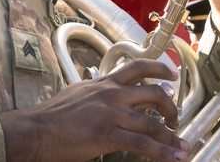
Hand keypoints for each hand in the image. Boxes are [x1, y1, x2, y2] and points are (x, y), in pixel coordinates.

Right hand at [0, 59, 189, 160]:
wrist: (37, 130)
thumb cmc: (53, 115)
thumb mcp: (77, 92)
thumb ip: (96, 91)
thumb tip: (104, 90)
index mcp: (104, 83)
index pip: (137, 67)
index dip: (159, 68)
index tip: (172, 73)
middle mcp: (112, 94)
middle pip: (153, 93)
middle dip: (171, 107)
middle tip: (177, 118)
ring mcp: (111, 114)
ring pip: (153, 122)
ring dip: (172, 137)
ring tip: (182, 146)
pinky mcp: (108, 134)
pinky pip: (143, 144)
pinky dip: (163, 152)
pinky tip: (174, 157)